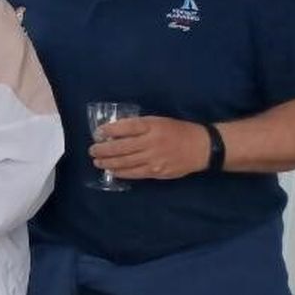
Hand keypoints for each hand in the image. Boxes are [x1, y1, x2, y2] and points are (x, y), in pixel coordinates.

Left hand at [91, 115, 211, 179]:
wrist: (201, 147)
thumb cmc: (178, 131)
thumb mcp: (159, 121)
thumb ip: (139, 126)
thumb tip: (115, 131)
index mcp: (153, 126)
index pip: (126, 127)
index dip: (110, 130)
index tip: (98, 132)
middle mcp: (152, 142)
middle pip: (121, 147)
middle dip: (103, 149)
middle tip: (92, 150)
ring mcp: (154, 158)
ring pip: (125, 162)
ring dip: (107, 162)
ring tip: (97, 161)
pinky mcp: (157, 171)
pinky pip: (134, 173)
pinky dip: (121, 172)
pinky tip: (112, 171)